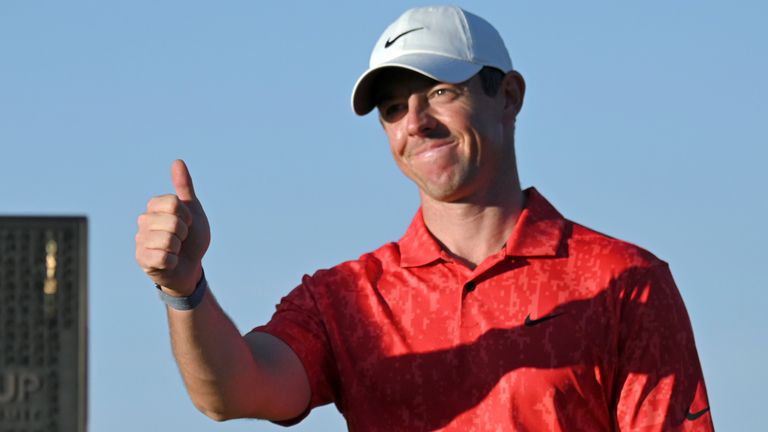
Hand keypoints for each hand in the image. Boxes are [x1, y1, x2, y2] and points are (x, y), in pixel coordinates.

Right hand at [135, 159, 210, 295]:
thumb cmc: (191, 238)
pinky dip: (172, 261)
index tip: (188, 223)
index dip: (186, 215)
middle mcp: (143, 222)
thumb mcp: (193, 211)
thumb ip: (184, 187)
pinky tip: (169, 262)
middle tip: (181, 239)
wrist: (191, 266)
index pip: (173, 203)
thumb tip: (178, 161)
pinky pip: (163, 258)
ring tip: (175, 250)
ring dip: (178, 248)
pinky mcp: (142, 259)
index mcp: (154, 207)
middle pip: (172, 222)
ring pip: (167, 240)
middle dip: (183, 233)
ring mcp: (140, 241)